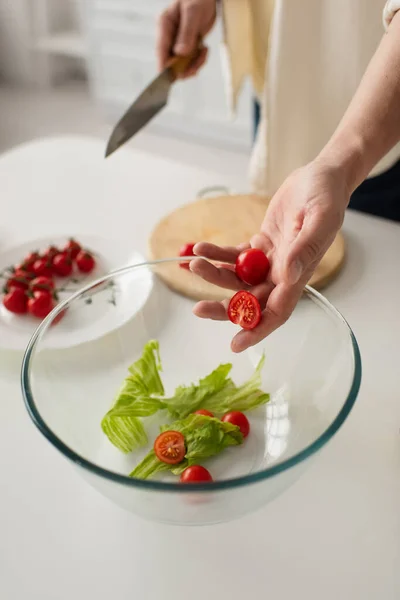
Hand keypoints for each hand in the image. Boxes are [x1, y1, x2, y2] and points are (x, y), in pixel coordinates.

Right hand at [157, 0, 216, 77]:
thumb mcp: (192, 12)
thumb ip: (186, 32)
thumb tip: (180, 53)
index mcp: (164, 25)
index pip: (160, 49)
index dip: (163, 65)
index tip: (169, 78)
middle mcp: (169, 35)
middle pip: (170, 61)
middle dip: (183, 67)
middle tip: (196, 67)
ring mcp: (178, 42)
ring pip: (181, 64)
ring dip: (194, 64)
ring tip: (203, 53)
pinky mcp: (187, 45)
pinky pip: (191, 60)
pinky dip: (199, 60)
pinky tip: (205, 49)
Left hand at [190, 160, 348, 351]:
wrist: (320, 178)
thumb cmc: (326, 198)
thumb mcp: (320, 219)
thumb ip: (305, 248)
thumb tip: (289, 275)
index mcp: (299, 275)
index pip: (277, 311)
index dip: (257, 329)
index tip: (236, 343)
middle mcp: (282, 273)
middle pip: (250, 301)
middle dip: (224, 308)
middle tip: (198, 308)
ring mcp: (269, 261)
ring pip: (237, 279)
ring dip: (214, 275)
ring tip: (194, 264)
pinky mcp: (259, 245)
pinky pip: (234, 256)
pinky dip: (216, 254)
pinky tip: (200, 248)